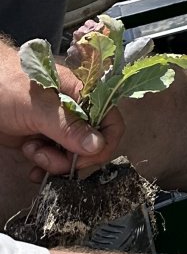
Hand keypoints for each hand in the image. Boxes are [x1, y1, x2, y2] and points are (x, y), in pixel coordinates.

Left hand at [0, 41, 123, 183]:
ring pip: (71, 156)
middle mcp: (74, 112)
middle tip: (46, 155)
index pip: (111, 122)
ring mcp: (57, 127)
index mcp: (83, 94)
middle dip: (70, 157)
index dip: (102, 144)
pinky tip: (31, 164)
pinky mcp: (41, 139)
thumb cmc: (5, 85)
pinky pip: (53, 161)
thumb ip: (67, 126)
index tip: (81, 158)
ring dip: (51, 162)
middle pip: (92, 145)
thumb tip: (97, 145)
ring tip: (31, 149)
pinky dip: (43, 168)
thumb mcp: (38, 106)